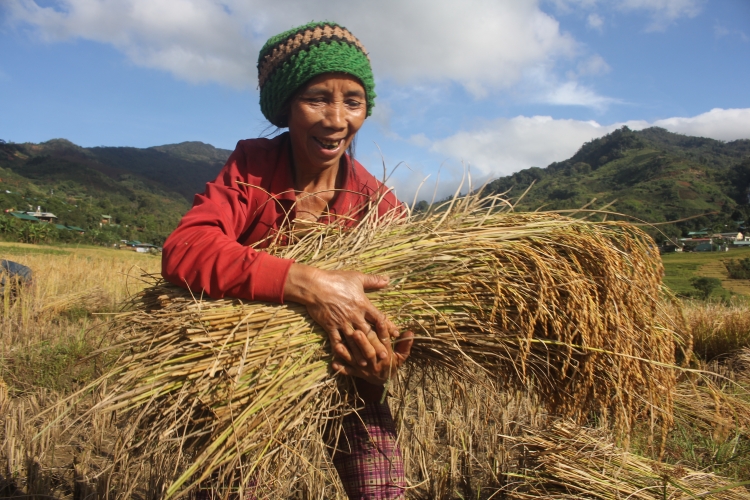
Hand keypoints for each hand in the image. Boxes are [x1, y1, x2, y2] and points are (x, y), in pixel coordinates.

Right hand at [283, 263, 401, 368]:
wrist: (314, 285)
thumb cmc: (336, 279)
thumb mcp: (356, 277)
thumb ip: (372, 281)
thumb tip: (387, 280)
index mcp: (363, 304)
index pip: (379, 318)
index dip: (388, 327)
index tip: (395, 334)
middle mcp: (354, 316)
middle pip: (369, 334)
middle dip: (377, 346)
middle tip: (385, 357)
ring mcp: (342, 322)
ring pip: (354, 341)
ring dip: (361, 353)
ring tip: (367, 363)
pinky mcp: (330, 326)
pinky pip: (337, 341)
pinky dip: (341, 350)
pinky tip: (345, 358)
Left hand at [332, 330, 413, 384]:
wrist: (383, 381)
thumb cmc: (392, 363)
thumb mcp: (401, 355)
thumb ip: (405, 344)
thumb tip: (410, 332)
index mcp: (386, 356)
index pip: (385, 342)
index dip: (383, 332)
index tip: (380, 321)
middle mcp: (375, 363)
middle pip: (368, 352)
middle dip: (363, 343)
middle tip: (356, 332)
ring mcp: (364, 369)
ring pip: (355, 361)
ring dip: (347, 354)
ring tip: (339, 346)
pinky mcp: (356, 373)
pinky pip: (348, 372)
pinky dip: (341, 369)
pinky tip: (333, 364)